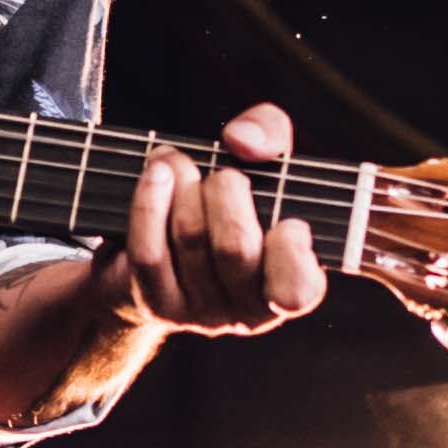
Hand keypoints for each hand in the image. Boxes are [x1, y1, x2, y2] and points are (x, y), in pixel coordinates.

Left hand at [110, 100, 324, 338]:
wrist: (165, 247)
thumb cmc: (230, 203)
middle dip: (226, 191)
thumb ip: (271, 134)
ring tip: (177, 161)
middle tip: (223, 175)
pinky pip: (149, 252)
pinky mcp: (157, 304)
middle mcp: (248, 310)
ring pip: (190, 241)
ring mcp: (199, 313)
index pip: (298, 289)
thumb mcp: (263, 163)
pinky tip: (155, 174)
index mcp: (292, 284)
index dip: (292, 250)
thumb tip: (243, 141)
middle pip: (235, 247)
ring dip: (183, 185)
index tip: (288, 222)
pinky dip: (149, 203)